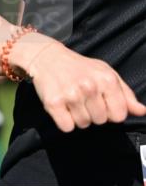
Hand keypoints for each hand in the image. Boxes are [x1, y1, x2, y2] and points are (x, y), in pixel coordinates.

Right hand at [10, 35, 145, 132]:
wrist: (48, 58)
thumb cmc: (81, 67)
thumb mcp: (107, 74)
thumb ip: (126, 94)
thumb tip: (142, 111)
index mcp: (107, 80)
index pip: (119, 115)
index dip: (111, 112)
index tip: (102, 102)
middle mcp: (90, 87)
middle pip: (100, 121)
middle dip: (93, 114)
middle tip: (84, 99)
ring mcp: (71, 95)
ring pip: (83, 125)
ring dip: (78, 117)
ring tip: (73, 101)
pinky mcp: (53, 103)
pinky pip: (67, 127)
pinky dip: (65, 121)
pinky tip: (63, 107)